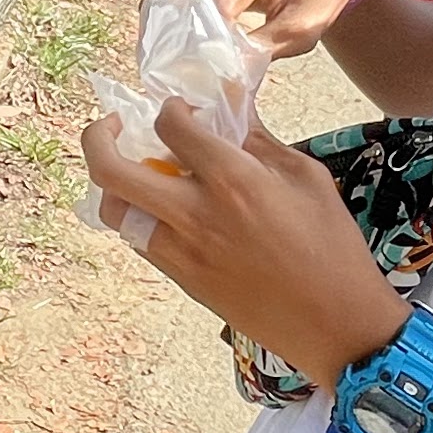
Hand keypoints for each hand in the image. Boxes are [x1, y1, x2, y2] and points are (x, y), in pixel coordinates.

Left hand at [82, 98, 406, 388]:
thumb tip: (231, 112)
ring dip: (113, 183)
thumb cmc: (332, 247)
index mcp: (233, 180)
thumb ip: (261, 142)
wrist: (334, 325)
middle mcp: (195, 214)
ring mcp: (181, 252)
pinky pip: (139, 240)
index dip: (170, 108)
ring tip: (133, 168)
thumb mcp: (307, 178)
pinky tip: (160, 207)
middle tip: (114, 125)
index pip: (172, 126)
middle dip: (98, 137)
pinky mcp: (183, 280)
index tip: (181, 109)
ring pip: (115, 210)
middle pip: (111, 170)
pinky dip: (138, 215)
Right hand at [155, 0, 364, 58]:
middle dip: (168, 34)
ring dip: (160, 25)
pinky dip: (166, 16)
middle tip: (167, 72)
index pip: (215, 6)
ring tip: (163, 62)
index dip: (204, 43)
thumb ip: (262, 50)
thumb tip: (223, 75)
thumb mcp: (301, 30)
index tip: (201, 74)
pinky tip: (169, 45)